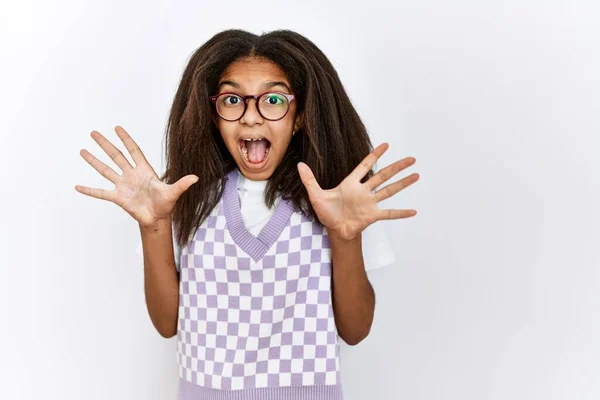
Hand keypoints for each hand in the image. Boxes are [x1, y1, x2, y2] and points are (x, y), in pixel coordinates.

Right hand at [74, 126, 198, 227]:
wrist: (157, 219)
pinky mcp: (118, 198)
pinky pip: (101, 193)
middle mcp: (131, 175)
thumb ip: (182, 184)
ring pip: (106, 170)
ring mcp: (123, 185)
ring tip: (82, 151)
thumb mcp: (174, 193)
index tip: (117, 128)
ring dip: (94, 161)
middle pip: (116, 156)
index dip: (126, 139)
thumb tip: (196, 177)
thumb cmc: (165, 204)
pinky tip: (78, 186)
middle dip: (105, 144)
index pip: (133, 150)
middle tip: (93, 133)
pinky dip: (89, 190)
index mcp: (144, 170)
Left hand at [297, 143, 418, 240]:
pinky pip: (389, 213)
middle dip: (397, 166)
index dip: (375, 155)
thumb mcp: (316, 195)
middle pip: (383, 175)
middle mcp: (364, 191)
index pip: (365, 165)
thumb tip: (299, 164)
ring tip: (416, 175)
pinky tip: (414, 211)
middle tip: (411, 158)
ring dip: (403, 183)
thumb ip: (309, 180)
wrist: (335, 230)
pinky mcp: (373, 215)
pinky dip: (401, 213)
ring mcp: (370, 203)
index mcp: (351, 183)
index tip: (386, 145)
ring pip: (389, 190)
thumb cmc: (327, 213)